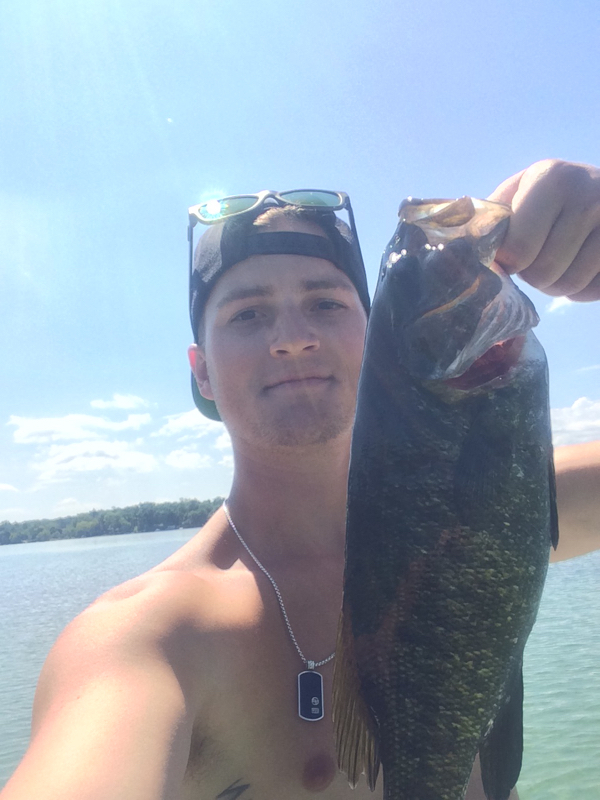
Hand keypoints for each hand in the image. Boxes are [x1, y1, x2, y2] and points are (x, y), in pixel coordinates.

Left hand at [487, 159, 599, 300]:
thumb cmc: (553, 195)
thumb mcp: (521, 191)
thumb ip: (491, 217)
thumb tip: (460, 249)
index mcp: (552, 179)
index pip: (517, 250)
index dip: (509, 260)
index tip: (511, 252)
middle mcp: (588, 197)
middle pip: (542, 274)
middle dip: (532, 274)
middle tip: (536, 258)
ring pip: (567, 286)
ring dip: (555, 284)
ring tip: (558, 261)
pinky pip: (591, 292)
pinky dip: (580, 289)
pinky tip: (581, 264)